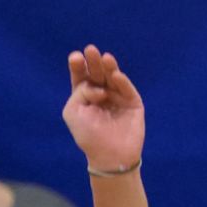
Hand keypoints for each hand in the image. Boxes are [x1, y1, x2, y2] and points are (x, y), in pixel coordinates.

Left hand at [62, 46, 143, 173]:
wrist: (109, 156)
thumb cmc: (88, 135)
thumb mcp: (73, 112)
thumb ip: (79, 93)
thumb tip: (95, 85)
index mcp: (85, 96)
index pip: (82, 77)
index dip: (79, 66)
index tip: (75, 57)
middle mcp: (102, 94)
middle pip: (97, 73)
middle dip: (94, 62)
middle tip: (90, 50)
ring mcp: (118, 97)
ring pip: (113, 78)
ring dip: (109, 67)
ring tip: (104, 57)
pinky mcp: (132, 102)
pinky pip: (127, 89)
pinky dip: (122, 82)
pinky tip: (116, 76)